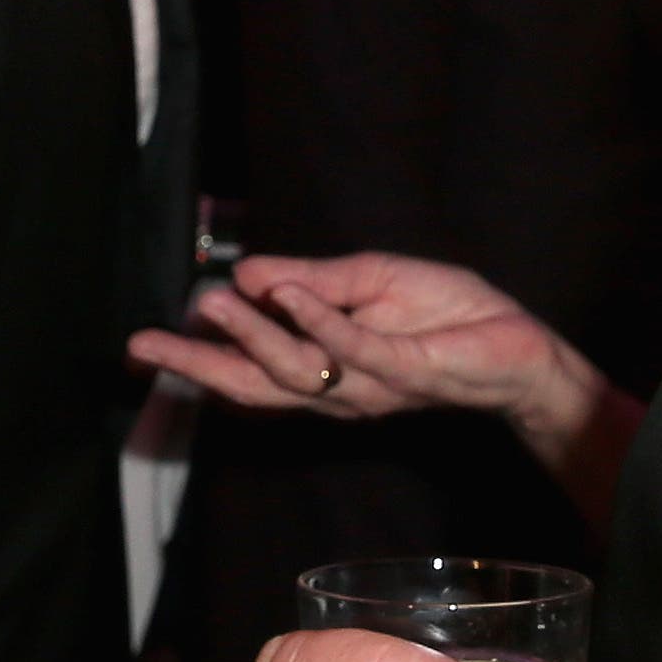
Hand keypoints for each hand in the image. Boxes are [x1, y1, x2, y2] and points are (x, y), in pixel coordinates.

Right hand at [130, 255, 646, 527]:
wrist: (518, 344)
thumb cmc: (447, 314)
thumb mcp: (369, 280)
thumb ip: (312, 280)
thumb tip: (249, 272)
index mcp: (323, 369)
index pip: (247, 369)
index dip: (196, 359)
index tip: (143, 345)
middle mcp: (337, 389)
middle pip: (253, 385)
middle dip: (197, 365)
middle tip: (144, 346)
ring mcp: (370, 383)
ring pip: (295, 368)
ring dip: (252, 331)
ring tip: (214, 299)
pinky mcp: (406, 368)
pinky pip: (354, 349)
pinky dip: (319, 320)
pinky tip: (289, 292)